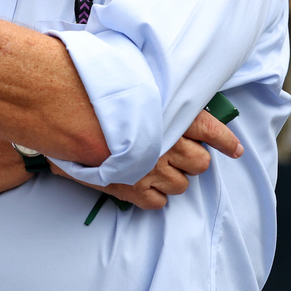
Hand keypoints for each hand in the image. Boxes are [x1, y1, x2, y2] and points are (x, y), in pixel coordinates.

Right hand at [53, 109, 242, 209]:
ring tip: (155, 169)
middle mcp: (164, 144)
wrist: (56, 112)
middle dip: (193, 160)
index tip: (234, 149)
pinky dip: (154, 196)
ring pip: (181, 185)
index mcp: (168, 116)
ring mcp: (148, 170)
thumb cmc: (89, 95)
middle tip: (177, 153)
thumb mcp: (127, 87)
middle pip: (199, 163)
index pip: (209, 129)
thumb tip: (174, 107)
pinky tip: (142, 185)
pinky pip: (157, 203)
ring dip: (173, 178)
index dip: (224, 140)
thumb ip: (153, 98)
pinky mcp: (130, 189)